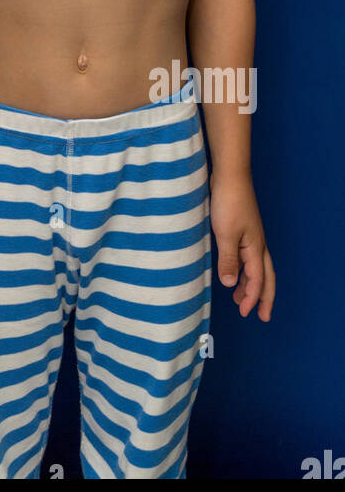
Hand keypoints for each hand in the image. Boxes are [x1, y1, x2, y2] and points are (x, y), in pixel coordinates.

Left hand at [209, 171, 274, 319]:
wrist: (230, 176)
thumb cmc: (229, 203)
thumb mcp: (226, 234)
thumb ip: (229, 260)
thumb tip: (231, 285)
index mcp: (255, 248)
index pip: (257, 280)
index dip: (253, 298)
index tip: (245, 313)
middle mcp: (257, 244)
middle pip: (265, 276)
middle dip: (264, 297)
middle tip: (262, 316)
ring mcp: (251, 236)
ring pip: (256, 267)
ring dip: (251, 284)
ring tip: (240, 298)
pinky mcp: (242, 229)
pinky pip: (247, 257)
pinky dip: (243, 269)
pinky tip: (234, 271)